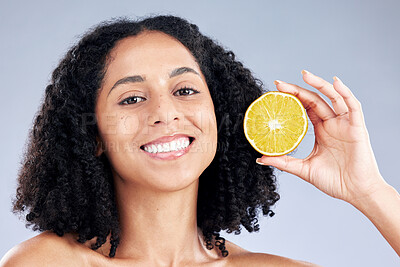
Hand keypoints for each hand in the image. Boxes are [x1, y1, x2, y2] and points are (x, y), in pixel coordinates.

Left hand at [256, 70, 387, 204]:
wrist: (356, 192)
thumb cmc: (334, 181)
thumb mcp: (303, 169)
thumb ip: (284, 162)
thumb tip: (260, 159)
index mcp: (321, 130)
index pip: (304, 108)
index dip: (291, 98)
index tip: (274, 91)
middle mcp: (332, 124)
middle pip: (314, 99)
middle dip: (297, 89)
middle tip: (278, 83)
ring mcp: (344, 124)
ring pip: (333, 97)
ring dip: (320, 84)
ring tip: (304, 74)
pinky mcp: (357, 127)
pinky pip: (353, 106)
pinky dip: (345, 92)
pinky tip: (335, 82)